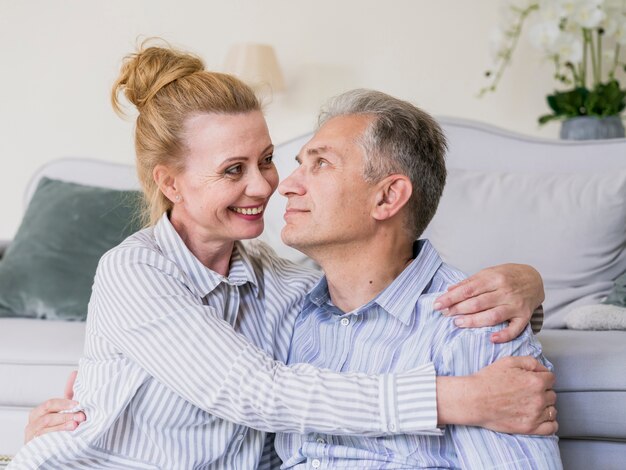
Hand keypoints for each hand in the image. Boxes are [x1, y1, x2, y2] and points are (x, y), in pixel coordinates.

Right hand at [24, 371, 85, 442]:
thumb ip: (68, 394)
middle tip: (81, 417)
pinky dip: (56, 438)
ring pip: (46, 430)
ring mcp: (33, 436)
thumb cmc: (55, 426)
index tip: (78, 404)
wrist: (48, 447)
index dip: (64, 404)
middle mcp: (32, 424)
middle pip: (48, 417)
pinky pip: (44, 442)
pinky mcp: (34, 447)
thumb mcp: (63, 409)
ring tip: (75, 426)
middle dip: (66, 417)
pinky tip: (66, 437)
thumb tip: (76, 373)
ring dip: (62, 427)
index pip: (50, 404)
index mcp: (38, 412)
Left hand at [434, 263, 544, 342]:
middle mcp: (505, 292)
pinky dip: (504, 335)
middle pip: (478, 303)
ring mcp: (515, 305)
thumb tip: (450, 290)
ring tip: (458, 323)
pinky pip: (515, 329)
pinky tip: (492, 339)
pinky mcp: (524, 317)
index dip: (451, 298)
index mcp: (494, 278)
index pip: (468, 289)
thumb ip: (470, 282)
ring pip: (492, 316)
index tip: (438, 304)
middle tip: (445, 314)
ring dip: (474, 321)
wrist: (535, 279)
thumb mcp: (489, 272)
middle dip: (458, 309)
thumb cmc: (508, 276)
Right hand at [437, 356, 557, 434]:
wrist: (473, 399)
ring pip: (552, 410)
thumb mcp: (508, 361)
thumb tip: (543, 369)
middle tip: (527, 391)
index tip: (532, 380)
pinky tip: (539, 417)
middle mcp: (538, 398)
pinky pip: (551, 428)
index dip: (541, 377)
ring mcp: (535, 415)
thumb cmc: (488, 380)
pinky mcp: (530, 428)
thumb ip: (530, 362)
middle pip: (552, 394)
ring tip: (530, 404)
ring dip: (545, 406)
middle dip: (543, 392)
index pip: (551, 378)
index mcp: (535, 381)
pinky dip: (548, 423)